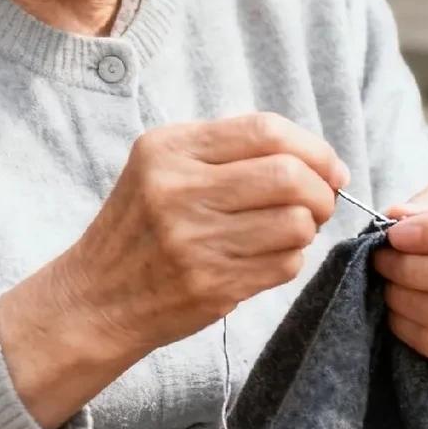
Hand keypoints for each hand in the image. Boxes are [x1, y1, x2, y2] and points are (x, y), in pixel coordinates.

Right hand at [0, 113, 347, 428]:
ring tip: (286, 231)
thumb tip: (314, 159)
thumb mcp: (160, 167)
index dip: (314, 148)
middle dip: (321, 191)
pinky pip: (284, 265)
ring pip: (296, 224)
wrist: (97, 297)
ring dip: (306, 229)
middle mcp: (180, 190)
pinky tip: (262, 259)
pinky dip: (288, 260)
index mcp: (169, 150)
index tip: (330, 168)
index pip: (265, 130)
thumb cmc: (141, 226)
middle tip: (319, 202)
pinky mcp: (211, 285)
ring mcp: (195, 241)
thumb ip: (226, 150)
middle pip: (289, 176)